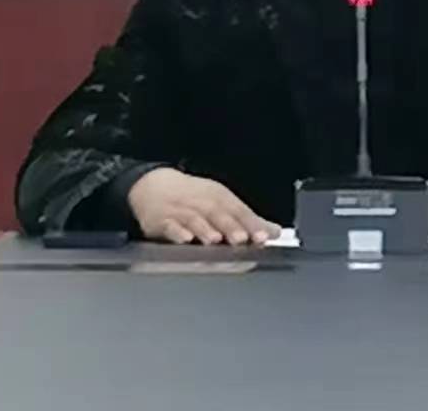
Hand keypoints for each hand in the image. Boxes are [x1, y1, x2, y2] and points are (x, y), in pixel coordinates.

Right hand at [126, 167, 282, 246]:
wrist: (153, 187)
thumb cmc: (193, 198)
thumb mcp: (221, 203)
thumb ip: (248, 220)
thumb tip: (274, 231)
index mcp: (218, 197)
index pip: (238, 210)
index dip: (252, 223)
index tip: (264, 235)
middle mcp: (201, 202)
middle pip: (217, 214)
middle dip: (231, 226)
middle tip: (242, 238)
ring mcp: (181, 211)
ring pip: (195, 219)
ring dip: (205, 229)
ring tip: (215, 239)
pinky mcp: (162, 220)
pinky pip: (169, 225)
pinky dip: (177, 232)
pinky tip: (185, 239)